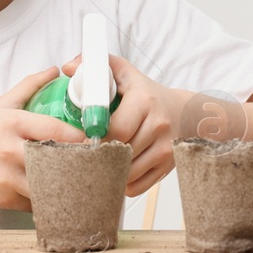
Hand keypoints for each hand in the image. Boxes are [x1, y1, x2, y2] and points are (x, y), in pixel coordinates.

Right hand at [0, 66, 84, 210]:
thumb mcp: (0, 105)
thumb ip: (29, 87)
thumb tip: (54, 70)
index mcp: (13, 123)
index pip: (57, 131)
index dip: (81, 138)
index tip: (96, 141)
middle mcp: (9, 150)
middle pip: (56, 160)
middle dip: (78, 164)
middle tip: (94, 165)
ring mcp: (5, 177)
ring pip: (48, 186)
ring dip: (64, 186)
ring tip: (78, 183)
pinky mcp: (1, 199)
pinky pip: (34, 203)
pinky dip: (46, 200)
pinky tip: (54, 194)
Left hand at [61, 52, 187, 196]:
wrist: (184, 112)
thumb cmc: (148, 94)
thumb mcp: (126, 74)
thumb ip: (99, 66)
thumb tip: (69, 68)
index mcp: (144, 102)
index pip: (115, 129)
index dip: (95, 138)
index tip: (83, 140)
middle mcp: (158, 126)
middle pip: (119, 153)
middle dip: (99, 156)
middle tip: (85, 154)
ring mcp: (165, 149)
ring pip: (126, 173)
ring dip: (109, 171)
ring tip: (100, 162)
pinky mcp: (167, 168)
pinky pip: (136, 186)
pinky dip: (122, 183)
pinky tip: (117, 170)